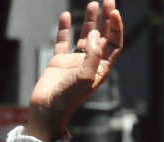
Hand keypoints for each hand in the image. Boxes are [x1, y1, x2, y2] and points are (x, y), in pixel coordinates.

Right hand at [28, 1, 123, 140]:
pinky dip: (65, 28)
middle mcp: (91, 64)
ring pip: (85, 36)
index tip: (114, 11)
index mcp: (102, 69)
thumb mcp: (85, 77)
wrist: (47, 109)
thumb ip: (92, 55)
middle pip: (103, 37)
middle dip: (107, 19)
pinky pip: (64, 41)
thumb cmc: (68, 98)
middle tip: (108, 1)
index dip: (116, 27)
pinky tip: (66, 16)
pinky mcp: (60, 62)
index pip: (113, 44)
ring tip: (93, 4)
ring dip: (90, 21)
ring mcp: (75, 62)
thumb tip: (94, 34)